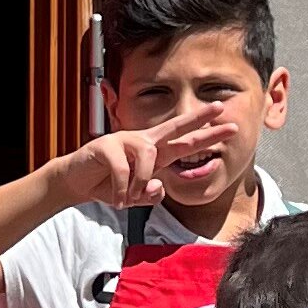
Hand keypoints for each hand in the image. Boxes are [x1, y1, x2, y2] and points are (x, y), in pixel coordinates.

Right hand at [65, 101, 241, 210]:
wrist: (77, 183)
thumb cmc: (109, 185)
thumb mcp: (135, 196)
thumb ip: (151, 194)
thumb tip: (156, 186)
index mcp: (154, 152)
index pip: (184, 140)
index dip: (206, 133)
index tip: (230, 125)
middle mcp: (143, 142)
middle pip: (174, 126)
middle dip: (198, 118)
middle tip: (219, 108)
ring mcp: (124, 140)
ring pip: (149, 155)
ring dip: (141, 183)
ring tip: (129, 199)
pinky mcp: (106, 146)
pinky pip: (123, 169)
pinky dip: (121, 189)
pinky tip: (116, 199)